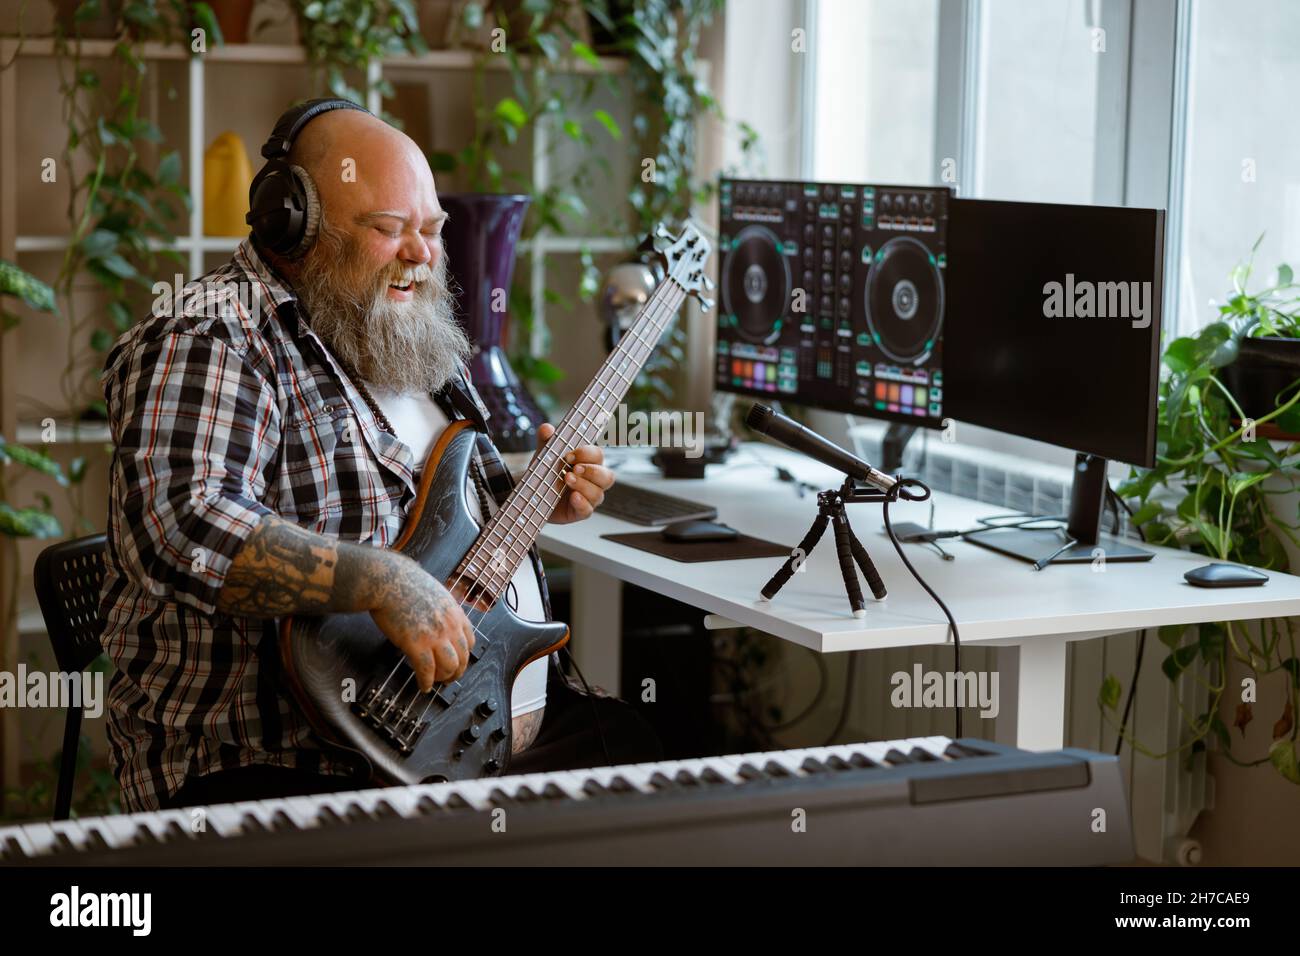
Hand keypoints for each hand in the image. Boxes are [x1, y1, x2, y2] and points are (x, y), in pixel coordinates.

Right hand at [368, 556, 475, 692]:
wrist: (388, 580)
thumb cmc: (404, 582)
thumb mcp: (434, 592)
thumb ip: (441, 608)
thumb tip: (437, 617)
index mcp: (455, 612)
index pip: (469, 641)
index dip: (464, 655)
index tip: (458, 661)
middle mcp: (449, 626)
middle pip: (463, 657)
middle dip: (457, 671)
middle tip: (449, 678)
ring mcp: (434, 636)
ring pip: (449, 667)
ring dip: (444, 678)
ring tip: (436, 682)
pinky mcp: (416, 644)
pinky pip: (426, 670)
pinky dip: (426, 682)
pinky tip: (423, 686)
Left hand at [535, 422, 614, 523]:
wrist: (533, 495)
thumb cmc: (546, 472)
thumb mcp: (544, 455)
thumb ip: (546, 441)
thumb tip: (547, 428)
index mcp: (589, 463)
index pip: (598, 455)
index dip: (586, 454)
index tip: (568, 456)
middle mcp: (594, 481)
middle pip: (607, 476)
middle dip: (591, 471)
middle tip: (573, 469)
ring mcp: (589, 497)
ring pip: (598, 493)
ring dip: (583, 486)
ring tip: (567, 480)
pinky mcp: (581, 511)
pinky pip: (588, 510)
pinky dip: (582, 503)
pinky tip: (573, 497)